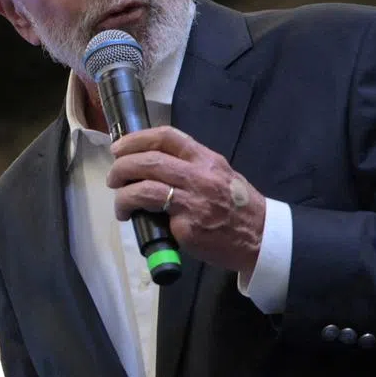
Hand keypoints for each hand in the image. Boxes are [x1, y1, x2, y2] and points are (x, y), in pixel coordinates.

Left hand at [106, 125, 265, 275]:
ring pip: (145, 188)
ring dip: (123, 194)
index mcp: (206, 159)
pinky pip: (156, 216)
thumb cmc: (238, 206)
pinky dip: (138, 214)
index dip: (136, 139)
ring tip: (119, 202)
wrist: (262, 239)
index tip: (119, 147)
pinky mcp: (188, 227)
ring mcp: (193, 202)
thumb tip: (151, 161)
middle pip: (149, 161)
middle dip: (122, 166)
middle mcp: (199, 176)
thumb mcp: (220, 174)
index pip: (167, 137)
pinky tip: (134, 218)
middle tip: (113, 176)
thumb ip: (191, 164)